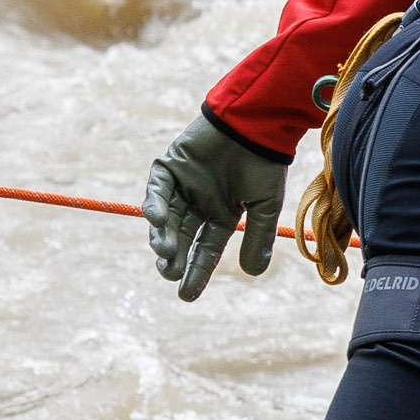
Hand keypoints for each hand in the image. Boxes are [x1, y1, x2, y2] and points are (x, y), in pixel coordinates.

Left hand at [145, 115, 287, 299]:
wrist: (257, 124)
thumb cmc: (265, 164)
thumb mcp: (265, 207)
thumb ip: (258, 238)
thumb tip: (252, 274)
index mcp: (222, 214)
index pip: (206, 249)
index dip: (197, 271)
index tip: (186, 295)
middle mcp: (199, 203)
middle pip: (181, 237)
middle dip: (174, 257)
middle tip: (170, 273)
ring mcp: (182, 186)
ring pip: (165, 218)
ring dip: (161, 235)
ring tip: (164, 251)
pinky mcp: (169, 167)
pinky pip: (157, 190)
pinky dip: (154, 205)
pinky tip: (156, 219)